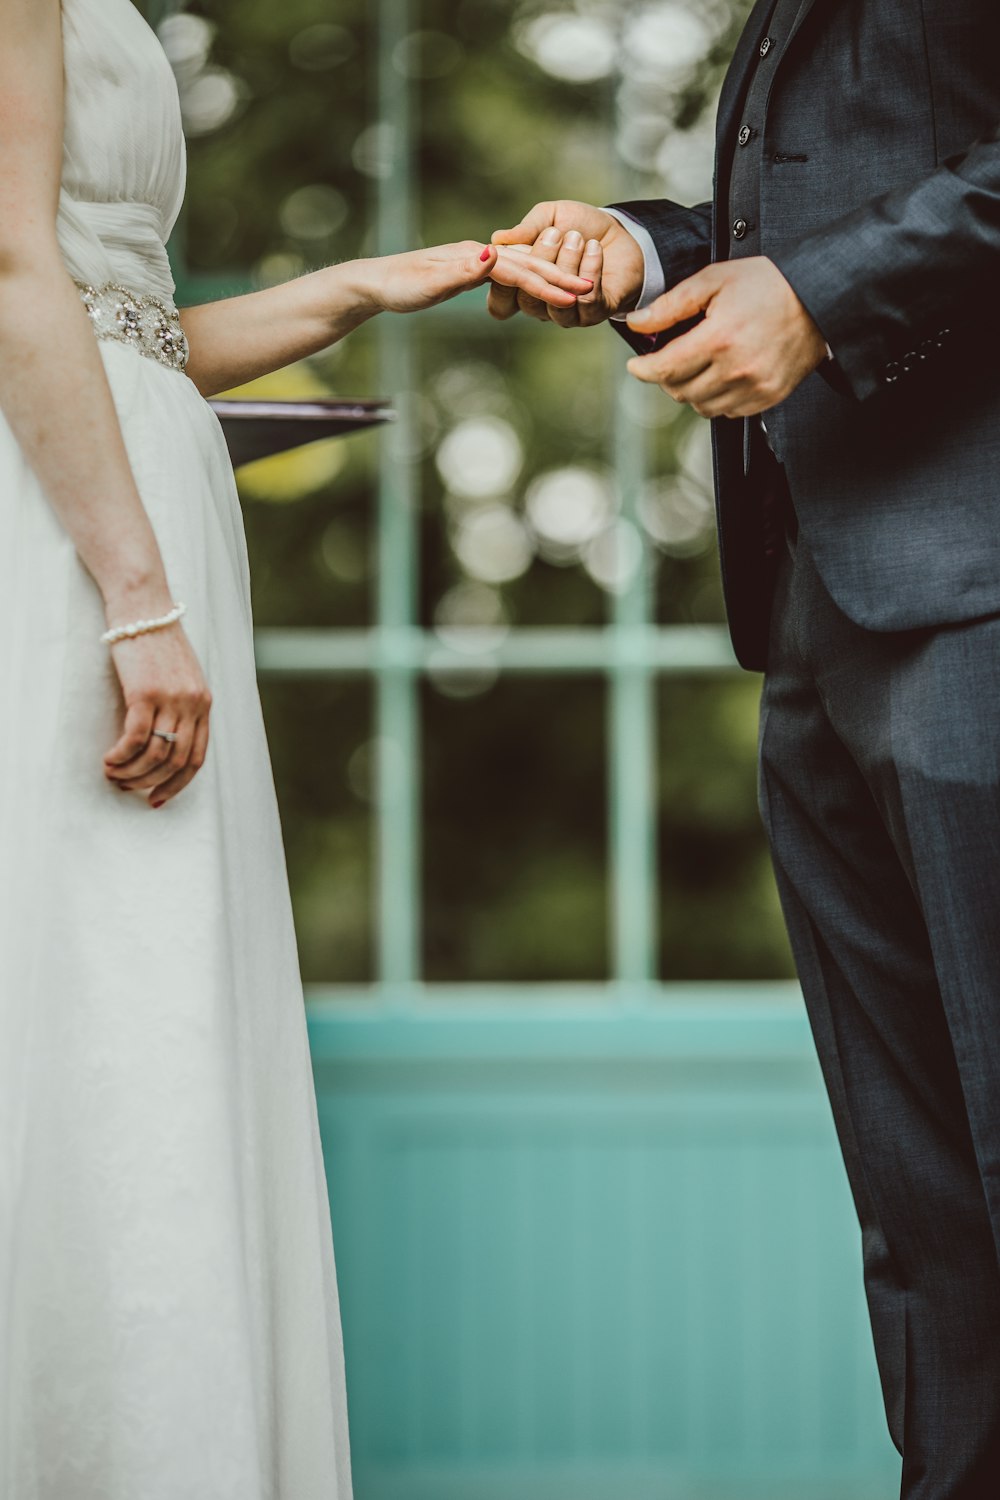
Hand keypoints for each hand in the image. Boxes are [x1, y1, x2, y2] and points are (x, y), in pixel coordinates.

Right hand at [103, 620, 211, 808]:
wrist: (143, 607)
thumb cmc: (155, 641)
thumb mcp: (180, 675)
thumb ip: (179, 706)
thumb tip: (164, 743)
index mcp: (204, 702)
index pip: (197, 758)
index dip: (177, 784)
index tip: (157, 797)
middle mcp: (193, 703)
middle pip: (177, 761)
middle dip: (150, 782)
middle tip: (126, 788)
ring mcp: (171, 699)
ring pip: (155, 754)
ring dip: (131, 772)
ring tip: (112, 774)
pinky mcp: (146, 693)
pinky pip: (135, 738)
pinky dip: (121, 756)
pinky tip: (108, 760)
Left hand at [360, 241, 592, 314]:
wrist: (375, 281)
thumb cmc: (398, 286)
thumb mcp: (428, 284)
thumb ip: (462, 271)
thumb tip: (494, 254)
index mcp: (473, 256)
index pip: (518, 270)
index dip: (547, 283)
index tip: (574, 295)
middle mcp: (478, 254)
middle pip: (526, 264)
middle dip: (558, 276)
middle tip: (589, 289)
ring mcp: (476, 260)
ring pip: (521, 266)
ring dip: (550, 277)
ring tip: (576, 288)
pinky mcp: (471, 268)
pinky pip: (510, 274)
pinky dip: (531, 279)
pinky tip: (540, 285)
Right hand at [488, 200, 643, 325]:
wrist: (621, 232)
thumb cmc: (580, 225)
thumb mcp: (550, 217)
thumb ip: (527, 228)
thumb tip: (499, 238)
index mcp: (524, 287)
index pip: (500, 304)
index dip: (500, 285)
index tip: (507, 252)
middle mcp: (542, 306)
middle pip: (528, 301)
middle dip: (541, 261)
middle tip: (556, 232)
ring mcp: (567, 314)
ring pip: (556, 302)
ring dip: (567, 263)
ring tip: (577, 237)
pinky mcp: (594, 314)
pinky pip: (586, 301)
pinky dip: (590, 268)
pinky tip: (594, 248)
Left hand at [625, 257, 827, 417]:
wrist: (817, 297)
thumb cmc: (766, 283)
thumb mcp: (714, 280)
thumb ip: (671, 305)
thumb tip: (636, 323)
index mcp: (719, 338)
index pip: (665, 369)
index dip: (643, 370)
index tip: (636, 366)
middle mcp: (737, 369)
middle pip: (679, 391)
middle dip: (666, 377)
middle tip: (669, 359)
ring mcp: (754, 387)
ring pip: (701, 406)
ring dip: (690, 390)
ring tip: (697, 365)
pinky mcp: (768, 397)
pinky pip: (727, 411)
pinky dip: (716, 397)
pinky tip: (721, 375)